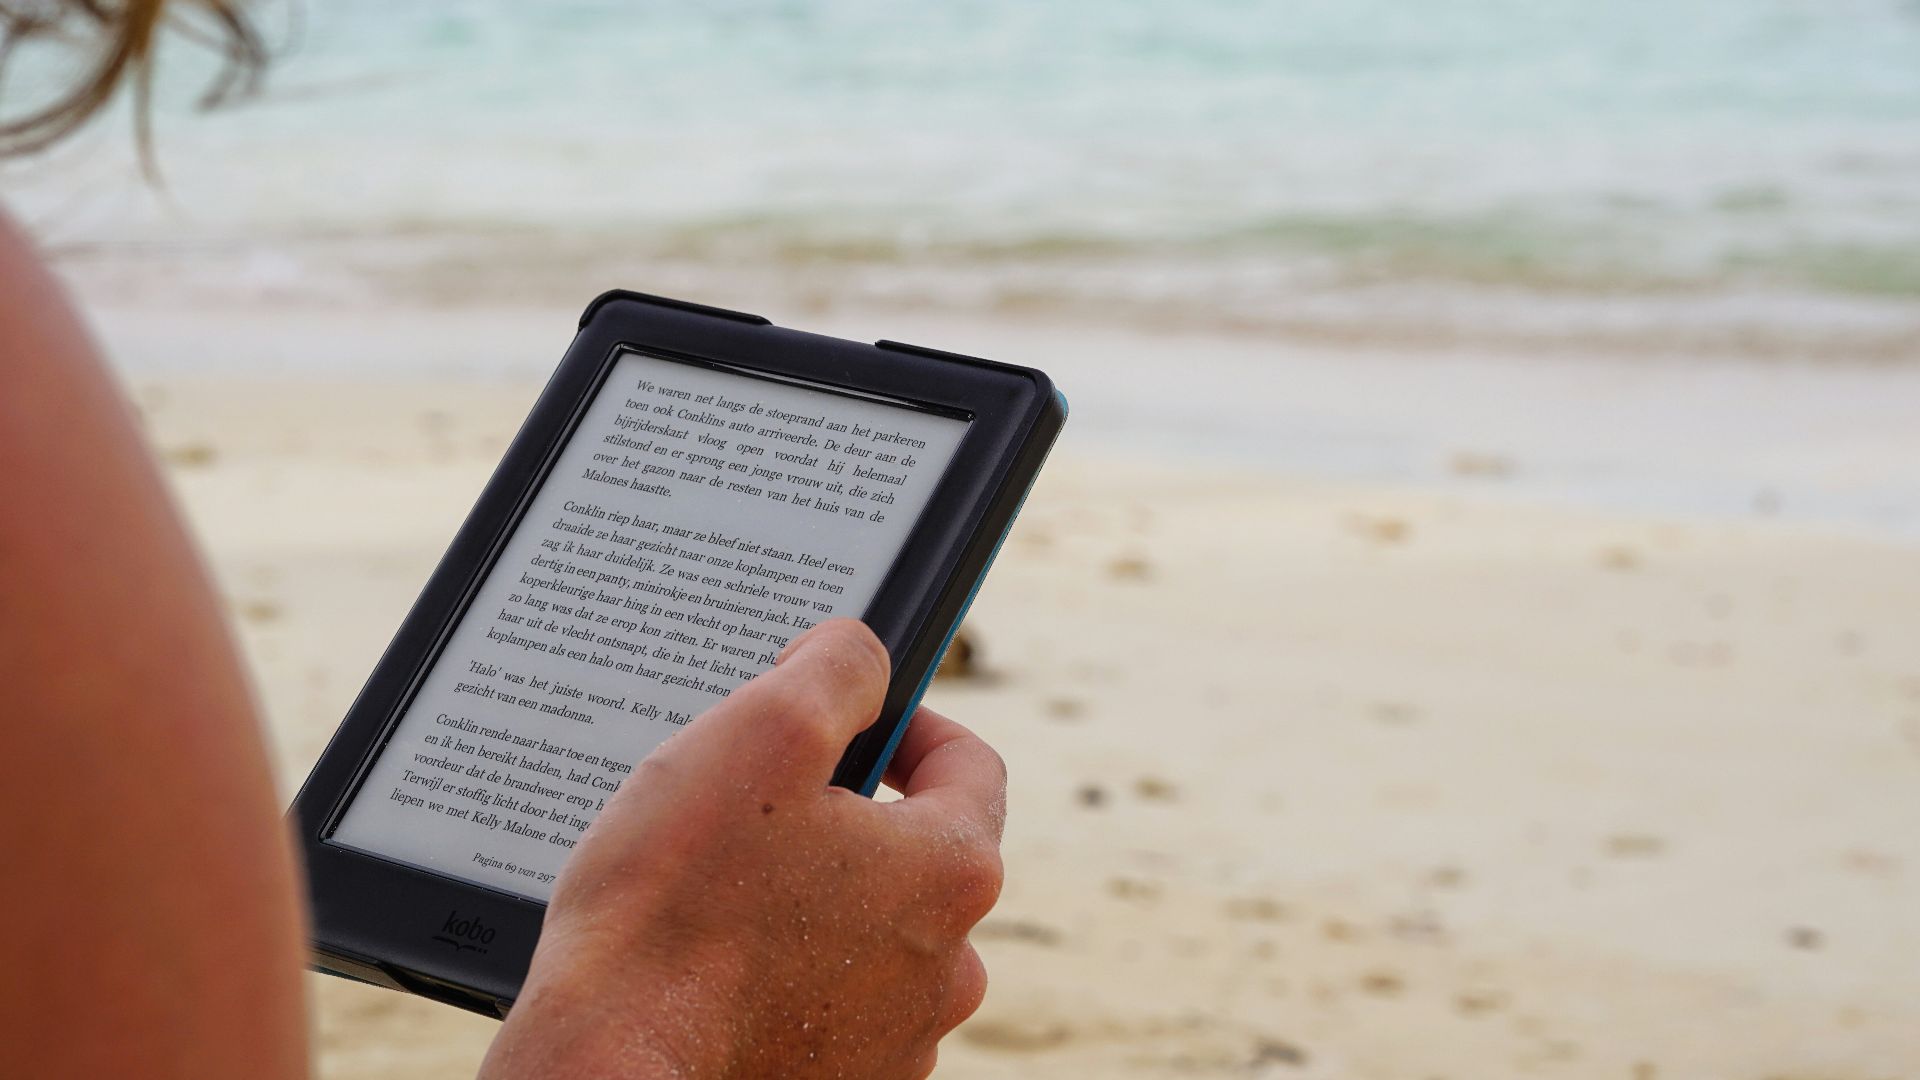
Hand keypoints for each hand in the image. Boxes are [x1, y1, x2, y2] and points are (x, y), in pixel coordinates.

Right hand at [479, 619, 1005, 1079]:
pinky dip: (788, 975)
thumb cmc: (673, 911)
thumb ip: (835, 669)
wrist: (606, 1071)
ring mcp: (898, 1038)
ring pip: (871, 934)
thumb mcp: (758, 734)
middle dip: (846, 818)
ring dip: (815, 902)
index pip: (968, 763)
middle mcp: (948, 965)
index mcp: (950, 870)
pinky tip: (716, 965)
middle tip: (757, 808)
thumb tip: (860, 653)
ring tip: (723, 894)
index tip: (854, 719)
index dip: (907, 722)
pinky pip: (831, 1004)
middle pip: (915, 853)